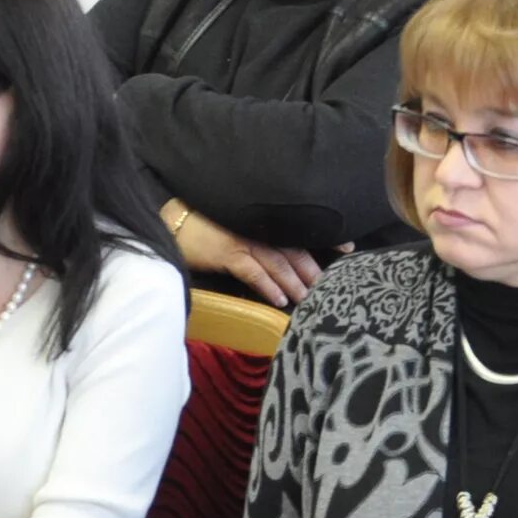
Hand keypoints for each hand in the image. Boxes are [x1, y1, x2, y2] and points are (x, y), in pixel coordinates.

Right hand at [168, 202, 324, 308]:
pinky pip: (252, 272)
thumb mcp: (233, 218)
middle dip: (314, 267)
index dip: (324, 236)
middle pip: (294, 247)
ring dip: (295, 282)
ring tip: (310, 298)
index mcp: (261, 217)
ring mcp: (242, 238)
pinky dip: (268, 286)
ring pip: (278, 262)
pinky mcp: (226, 252)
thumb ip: (257, 228)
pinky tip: (280, 300)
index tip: (348, 247)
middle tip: (333, 285)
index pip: (299, 227)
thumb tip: (283, 247)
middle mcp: (257, 226)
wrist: (169, 218)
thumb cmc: (201, 219)